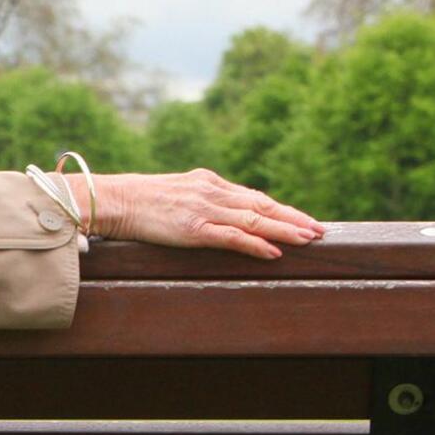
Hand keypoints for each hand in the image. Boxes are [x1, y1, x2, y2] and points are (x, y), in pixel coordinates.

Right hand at [71, 169, 324, 259]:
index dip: (281, 209)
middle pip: (262, 205)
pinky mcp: (193, 227)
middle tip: (320, 230)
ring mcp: (204, 209)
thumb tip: (216, 215)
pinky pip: (232, 237)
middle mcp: (212, 191)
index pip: (253, 197)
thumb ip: (198, 200)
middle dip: (294, 218)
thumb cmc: (138, 201)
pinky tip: (275, 251)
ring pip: (254, 219)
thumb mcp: (175, 194)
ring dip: (286, 229)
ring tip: (310, 239)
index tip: (303, 219)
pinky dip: (256, 244)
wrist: (113, 199)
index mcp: (208, 183)